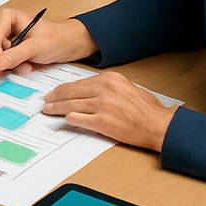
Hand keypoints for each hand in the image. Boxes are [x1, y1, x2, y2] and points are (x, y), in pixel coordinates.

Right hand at [0, 8, 97, 73]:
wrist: (66, 46)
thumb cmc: (55, 38)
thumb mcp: (37, 46)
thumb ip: (17, 54)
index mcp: (7, 18)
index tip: (2, 65)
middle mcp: (2, 27)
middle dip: (2, 60)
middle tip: (17, 67)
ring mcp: (4, 39)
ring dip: (8, 66)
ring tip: (26, 67)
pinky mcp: (8, 50)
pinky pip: (0, 62)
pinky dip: (10, 68)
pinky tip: (23, 68)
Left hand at [42, 71, 177, 150]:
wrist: (159, 125)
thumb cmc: (148, 109)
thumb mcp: (128, 87)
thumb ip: (109, 86)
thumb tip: (91, 90)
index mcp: (110, 79)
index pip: (80, 82)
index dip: (65, 88)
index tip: (56, 91)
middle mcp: (104, 89)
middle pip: (72, 92)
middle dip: (56, 96)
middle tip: (47, 99)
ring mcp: (102, 105)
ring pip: (71, 105)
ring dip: (57, 108)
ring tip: (48, 109)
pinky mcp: (102, 122)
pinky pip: (78, 119)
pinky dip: (69, 119)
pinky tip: (64, 119)